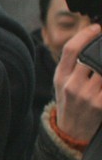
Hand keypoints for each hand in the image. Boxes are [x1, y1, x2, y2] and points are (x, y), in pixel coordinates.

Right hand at [55, 23, 101, 141]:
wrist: (71, 132)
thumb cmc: (69, 104)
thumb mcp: (61, 83)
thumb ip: (71, 65)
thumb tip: (86, 42)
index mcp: (61, 76)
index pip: (71, 49)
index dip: (85, 35)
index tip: (97, 27)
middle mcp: (72, 85)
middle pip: (91, 57)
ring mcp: (87, 95)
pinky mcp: (101, 104)